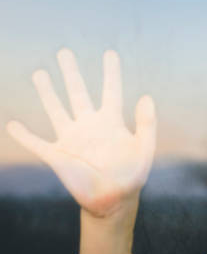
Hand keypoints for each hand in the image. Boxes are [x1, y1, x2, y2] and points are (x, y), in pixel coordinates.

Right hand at [6, 49, 156, 217]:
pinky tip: (13, 125)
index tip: (110, 53)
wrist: (114, 201)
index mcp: (111, 123)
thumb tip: (146, 96)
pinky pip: (37, 143)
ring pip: (56, 110)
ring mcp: (72, 139)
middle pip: (78, 93)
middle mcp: (90, 126)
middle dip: (71, 73)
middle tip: (64, 52)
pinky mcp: (57, 156)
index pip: (111, 92)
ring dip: (48, 92)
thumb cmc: (132, 176)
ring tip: (40, 73)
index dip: (111, 73)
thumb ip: (147, 124)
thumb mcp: (144, 149)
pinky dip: (24, 135)